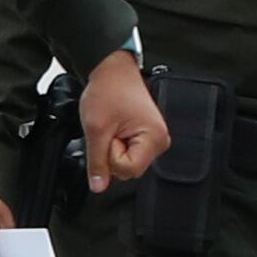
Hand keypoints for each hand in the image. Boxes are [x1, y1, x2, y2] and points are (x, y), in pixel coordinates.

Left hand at [80, 50, 168, 191]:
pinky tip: (116, 127)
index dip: (111, 155)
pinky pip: (127, 152)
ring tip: (113, 125)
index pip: (128, 170)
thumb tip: (98, 186)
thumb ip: (97, 161)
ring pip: (127, 162)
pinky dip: (116, 143)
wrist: (112, 69)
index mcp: (154, 138)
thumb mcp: (96, 127)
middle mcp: (159, 141)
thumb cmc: (109, 89)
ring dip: (112, 148)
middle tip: (110, 128)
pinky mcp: (145, 137)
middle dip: (112, 152)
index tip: (110, 134)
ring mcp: (153, 139)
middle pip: (129, 169)